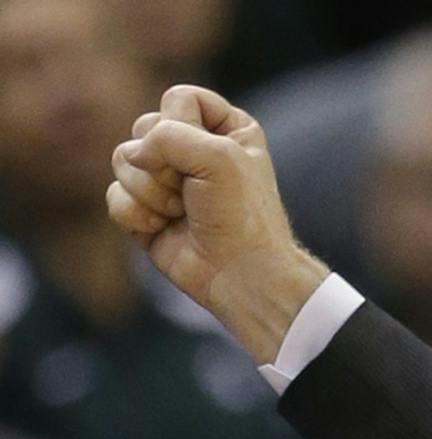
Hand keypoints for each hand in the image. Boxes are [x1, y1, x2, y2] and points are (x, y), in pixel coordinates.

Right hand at [107, 84, 325, 362]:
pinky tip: (163, 229)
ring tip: (182, 212)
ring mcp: (165, 180)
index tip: (211, 156)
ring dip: (150, 190)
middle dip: (164, 162)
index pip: (180, 97)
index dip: (184, 124)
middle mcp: (194, 150)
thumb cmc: (241, 215)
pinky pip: (115, 195)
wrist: (241, 274)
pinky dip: (136, 214)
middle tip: (195, 192)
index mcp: (225, 129)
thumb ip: (166, 134)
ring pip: (122, 159)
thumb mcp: (218, 156)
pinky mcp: (144, 210)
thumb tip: (130, 155)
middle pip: (145, 126)